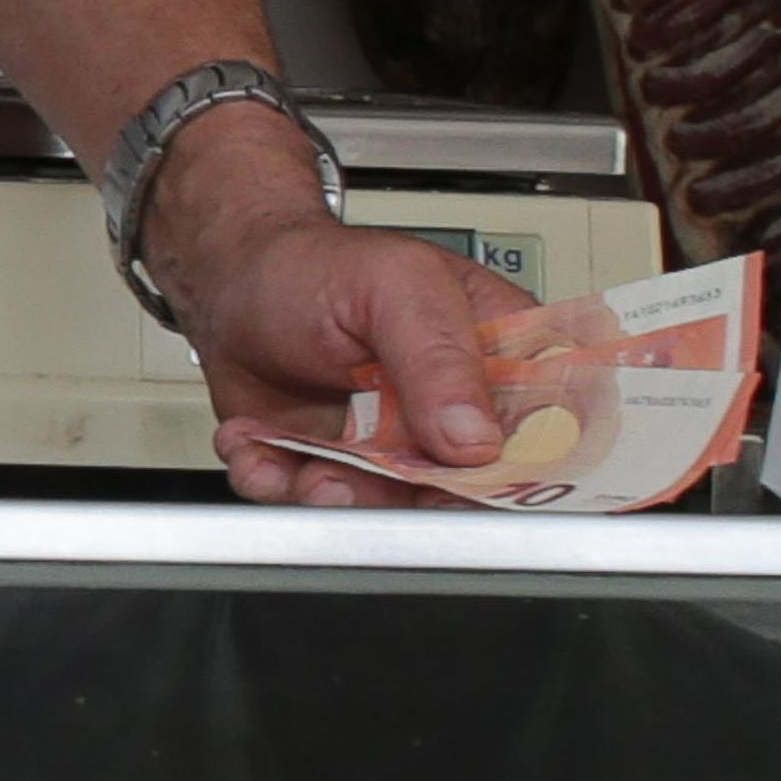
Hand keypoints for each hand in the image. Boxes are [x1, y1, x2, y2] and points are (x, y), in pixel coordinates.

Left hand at [148, 111, 523, 507]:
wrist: (234, 281)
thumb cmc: (319, 266)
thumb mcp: (394, 286)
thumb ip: (439, 355)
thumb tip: (476, 439)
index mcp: (498, 356)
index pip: (546, 432)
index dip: (521, 474)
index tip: (473, 486)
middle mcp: (453, 412)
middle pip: (466, 493)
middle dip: (407, 500)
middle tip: (359, 475)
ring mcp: (395, 448)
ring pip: (388, 514)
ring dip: (335, 496)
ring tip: (301, 460)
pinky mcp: (337, 469)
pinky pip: (317, 506)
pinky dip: (278, 483)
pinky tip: (260, 443)